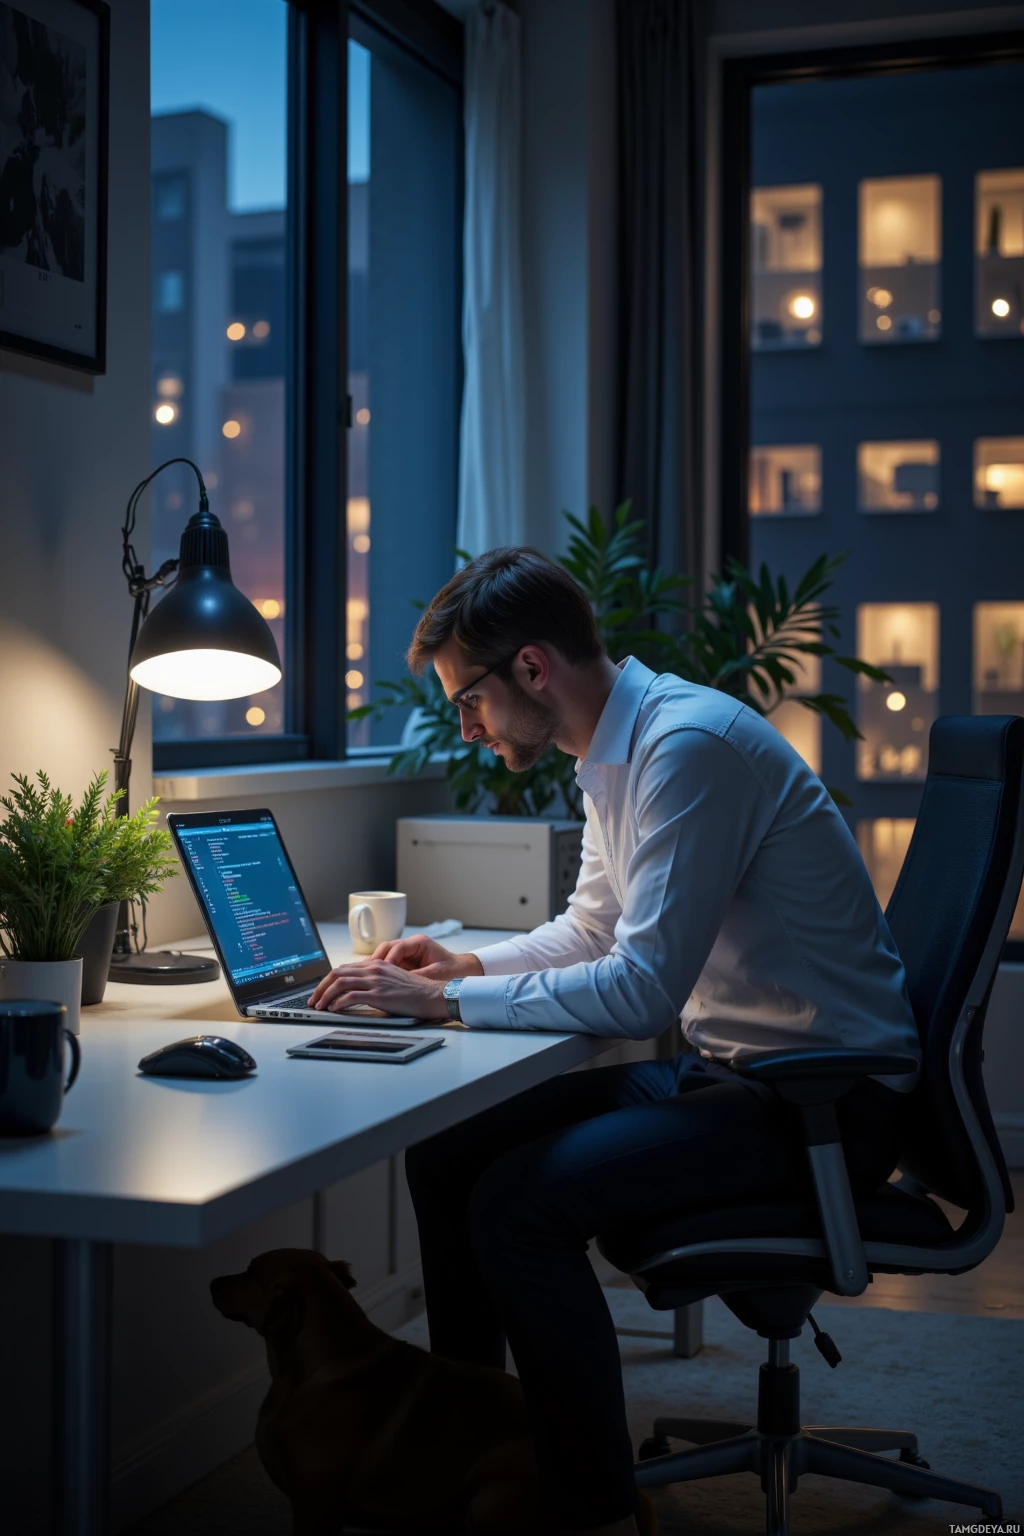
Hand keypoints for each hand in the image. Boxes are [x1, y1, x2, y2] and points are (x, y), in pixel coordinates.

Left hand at [307, 959, 448, 1019]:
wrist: (432, 995)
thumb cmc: (415, 991)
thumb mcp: (392, 979)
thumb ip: (375, 980)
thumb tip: (357, 990)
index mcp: (376, 964)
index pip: (344, 968)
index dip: (328, 979)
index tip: (320, 991)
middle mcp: (374, 969)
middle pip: (337, 973)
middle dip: (321, 987)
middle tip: (314, 1000)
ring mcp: (376, 981)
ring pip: (341, 983)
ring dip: (326, 995)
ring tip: (319, 1006)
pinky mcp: (379, 995)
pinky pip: (352, 996)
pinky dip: (339, 1003)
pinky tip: (334, 1009)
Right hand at [371, 934, 483, 981]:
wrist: (464, 972)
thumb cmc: (453, 972)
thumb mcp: (435, 975)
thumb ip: (416, 977)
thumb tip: (396, 983)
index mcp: (419, 943)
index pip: (397, 948)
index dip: (387, 960)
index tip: (381, 973)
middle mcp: (411, 945)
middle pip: (386, 948)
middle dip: (374, 962)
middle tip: (364, 974)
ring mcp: (407, 953)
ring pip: (384, 955)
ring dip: (374, 966)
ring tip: (364, 977)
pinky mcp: (405, 962)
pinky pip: (388, 964)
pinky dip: (380, 972)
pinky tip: (372, 981)